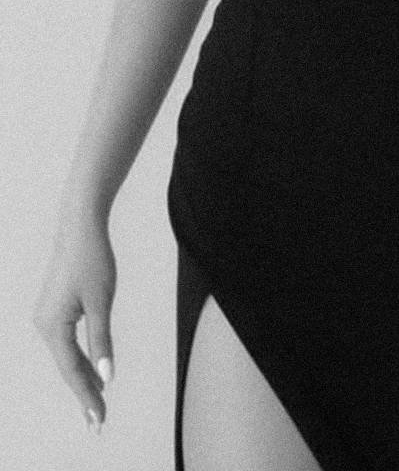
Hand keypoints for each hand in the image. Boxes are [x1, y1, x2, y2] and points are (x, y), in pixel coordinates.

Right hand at [33, 214, 116, 431]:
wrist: (80, 225)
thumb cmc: (92, 259)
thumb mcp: (102, 301)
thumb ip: (102, 341)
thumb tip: (107, 377)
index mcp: (52, 325)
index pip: (72, 370)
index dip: (86, 396)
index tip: (98, 420)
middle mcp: (43, 323)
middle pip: (66, 366)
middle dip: (84, 392)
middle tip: (98, 421)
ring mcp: (46, 315)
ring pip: (66, 354)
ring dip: (82, 376)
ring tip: (98, 401)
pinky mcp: (53, 307)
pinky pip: (66, 341)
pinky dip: (80, 357)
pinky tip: (93, 369)